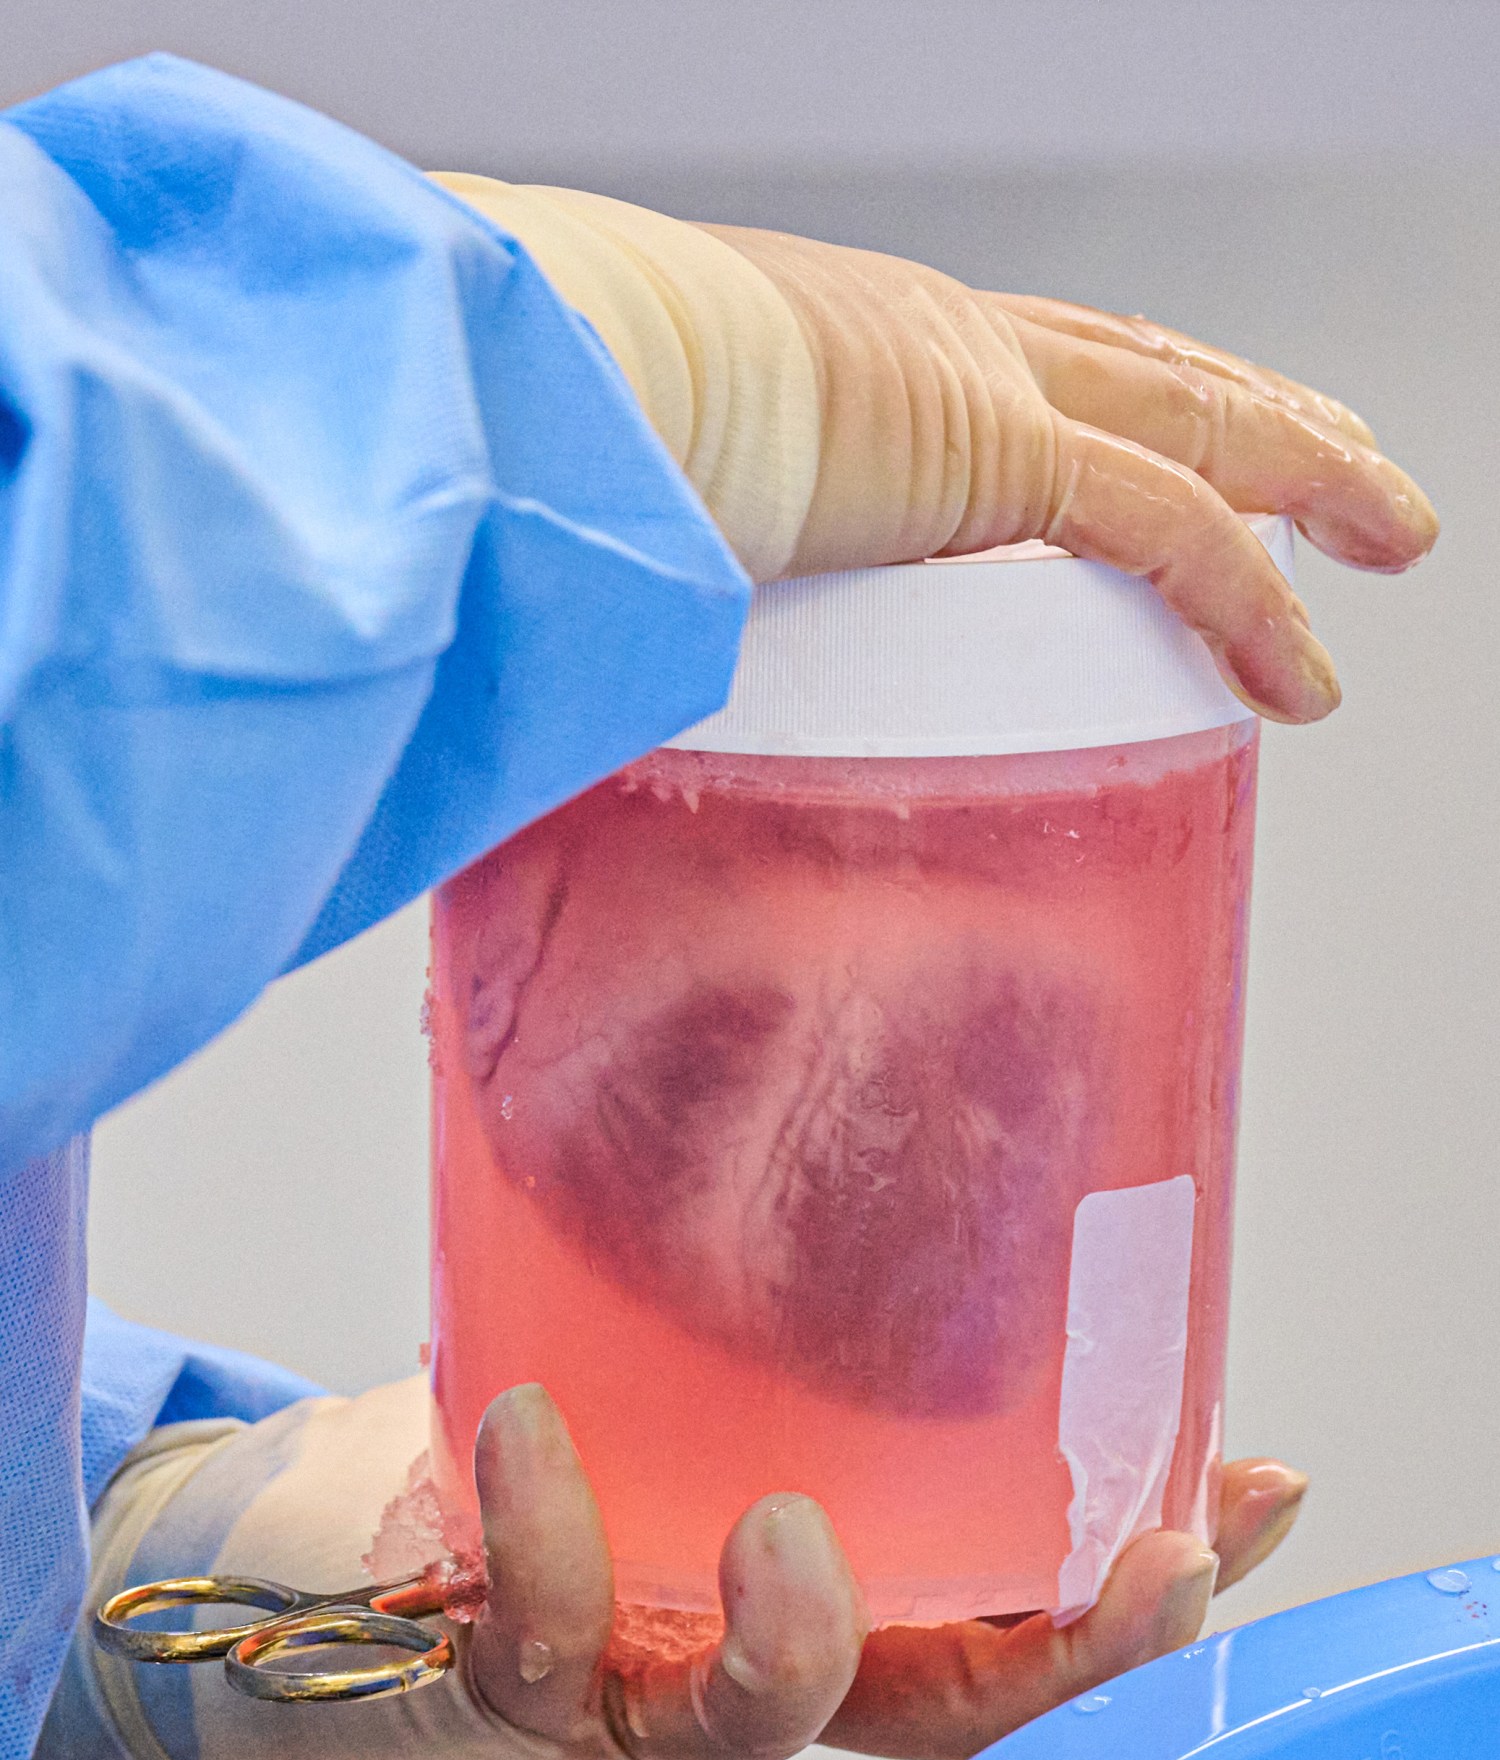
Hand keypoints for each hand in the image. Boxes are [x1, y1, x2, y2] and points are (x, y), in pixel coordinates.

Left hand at [36, 1378, 1303, 1759]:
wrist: (334, 1534)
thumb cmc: (549, 1409)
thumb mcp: (690, 1328)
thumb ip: (798, 1270)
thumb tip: (931, 1113)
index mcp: (833, 1571)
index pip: (1024, 1611)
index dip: (1142, 1577)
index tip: (1247, 1492)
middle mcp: (757, 1642)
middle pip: (945, 1704)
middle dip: (1066, 1655)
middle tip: (1142, 1566)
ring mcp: (641, 1671)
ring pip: (749, 1720)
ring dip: (795, 1637)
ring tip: (789, 1527)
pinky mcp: (505, 1661)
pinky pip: (534, 1639)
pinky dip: (540, 1536)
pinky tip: (522, 1421)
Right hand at [435, 177, 1436, 723]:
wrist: (542, 372)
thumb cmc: (557, 442)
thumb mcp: (647, 493)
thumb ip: (675, 558)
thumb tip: (620, 645)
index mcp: (865, 344)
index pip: (1044, 361)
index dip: (1135, 395)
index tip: (1187, 435)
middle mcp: (944, 342)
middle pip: (1156, 368)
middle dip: (1265, 416)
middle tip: (1344, 470)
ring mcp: (979, 388)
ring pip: (1203, 423)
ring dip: (1311, 477)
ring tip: (1388, 533)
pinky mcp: (994, 457)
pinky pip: (1169, 529)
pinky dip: (1250, 600)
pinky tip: (1304, 671)